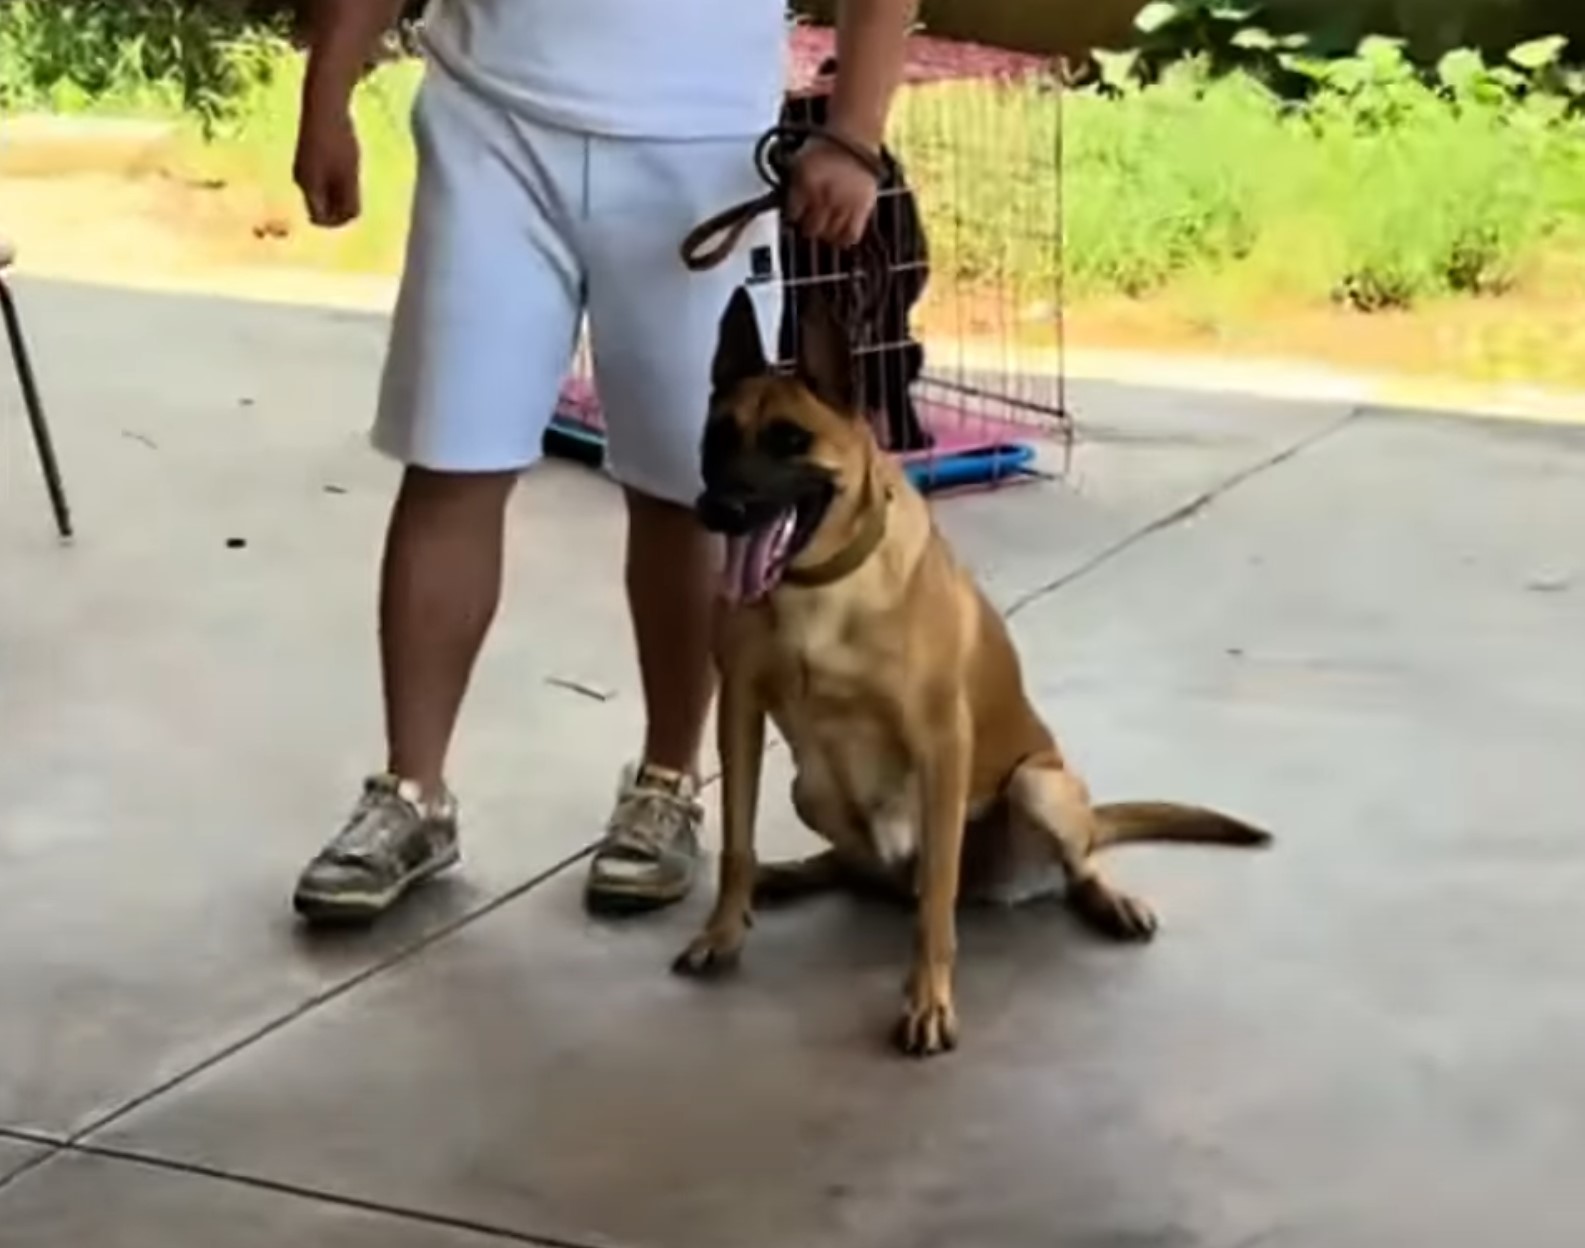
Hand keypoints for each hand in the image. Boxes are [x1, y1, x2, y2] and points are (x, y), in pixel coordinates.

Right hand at [293, 92, 361, 227]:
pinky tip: (347, 165)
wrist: (324, 102)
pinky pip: (322, 177)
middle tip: (356, 193)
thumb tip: (350, 219)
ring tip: (352, 176)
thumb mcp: (349, 174)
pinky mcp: (308, 154)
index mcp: (308, 186)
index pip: (321, 218)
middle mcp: (301, 179)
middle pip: (320, 207)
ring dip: (338, 193)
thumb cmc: (339, 140)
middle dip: (338, 207)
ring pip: (321, 192)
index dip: (339, 220)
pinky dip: (335, 179)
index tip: (355, 208)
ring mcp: (303, 166)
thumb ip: (349, 200)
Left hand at [786, 137, 880, 248]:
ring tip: (827, 222)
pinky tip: (840, 230)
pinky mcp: (863, 208)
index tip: (797, 210)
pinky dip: (844, 237)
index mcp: (806, 183)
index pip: (792, 216)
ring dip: (826, 231)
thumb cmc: (825, 147)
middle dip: (808, 224)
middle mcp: (825, 196)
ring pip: (830, 235)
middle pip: (811, 230)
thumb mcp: (798, 162)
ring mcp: (845, 204)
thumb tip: (785, 208)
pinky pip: (851, 235)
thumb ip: (791, 186)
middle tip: (811, 217)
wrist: (854, 135)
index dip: (793, 214)